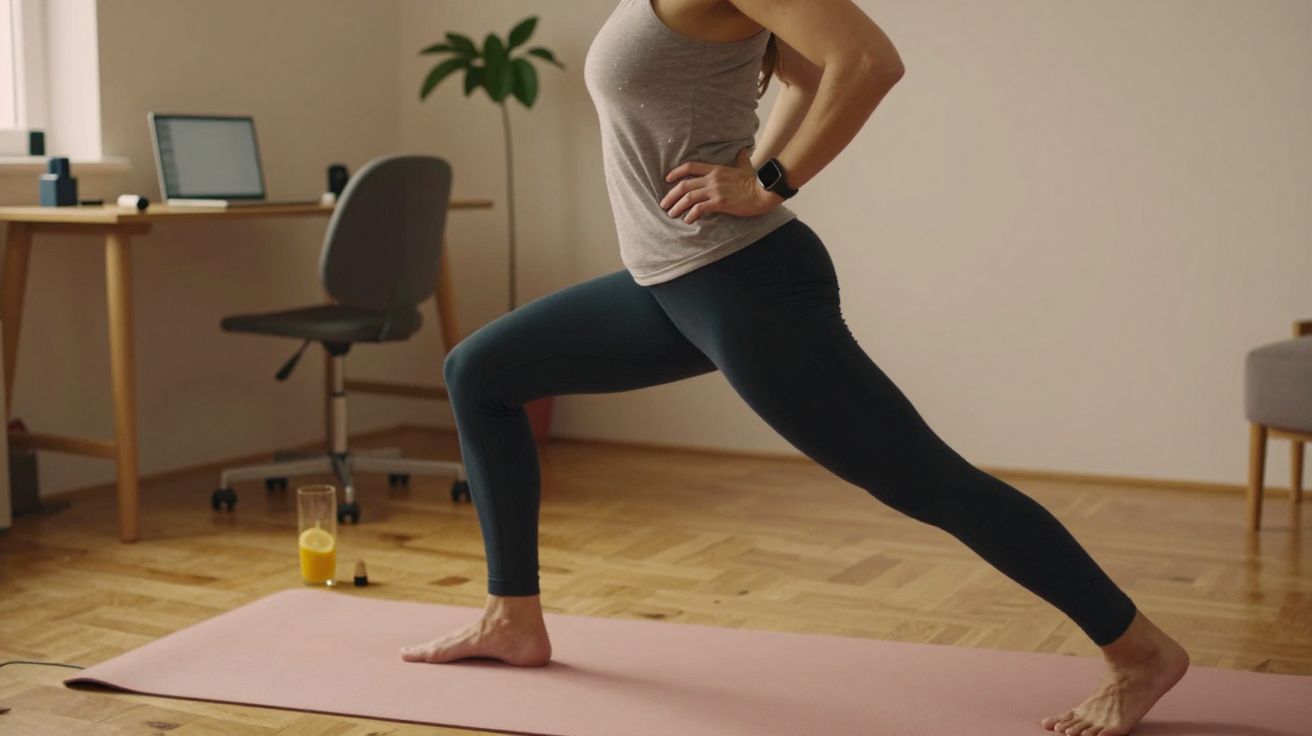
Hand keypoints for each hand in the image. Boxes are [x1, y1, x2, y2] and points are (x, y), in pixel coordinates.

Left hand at [661, 146, 784, 224]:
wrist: (763, 191)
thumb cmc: (755, 181)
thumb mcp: (745, 167)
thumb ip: (741, 159)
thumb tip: (742, 150)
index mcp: (715, 169)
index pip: (690, 167)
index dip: (676, 172)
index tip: (667, 179)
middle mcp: (712, 179)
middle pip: (684, 185)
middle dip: (671, 195)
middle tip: (664, 204)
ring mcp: (715, 191)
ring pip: (689, 197)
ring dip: (677, 206)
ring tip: (672, 214)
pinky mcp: (720, 203)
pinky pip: (700, 208)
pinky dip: (691, 214)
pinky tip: (687, 220)